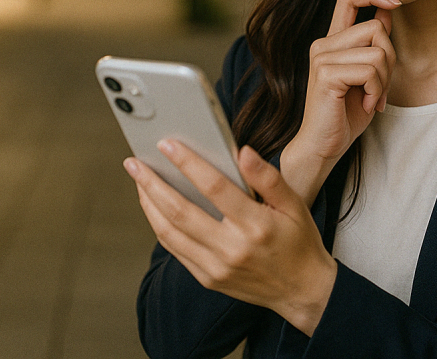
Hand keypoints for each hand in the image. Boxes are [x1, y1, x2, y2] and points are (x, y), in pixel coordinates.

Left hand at [125, 142, 336, 335]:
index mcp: (256, 225)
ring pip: (170, 232)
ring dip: (149, 204)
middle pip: (180, 211)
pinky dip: (160, 226)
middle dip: (152, 183)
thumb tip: (243, 152)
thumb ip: (267, 177)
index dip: (187, 163)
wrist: (302, 290)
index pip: (213, 187)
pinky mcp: (208, 278)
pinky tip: (155, 208)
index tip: (168, 145)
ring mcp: (216, 267)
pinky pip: (175, 250)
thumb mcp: (294, 204)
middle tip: (134, 163)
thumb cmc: (299, 242)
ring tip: (139, 182)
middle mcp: (232, 248)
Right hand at [282, 0, 399, 204]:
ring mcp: (322, 58)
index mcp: (332, 41)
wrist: (324, 146)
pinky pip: (369, 70)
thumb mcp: (367, 75)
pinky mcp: (326, 75)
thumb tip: (388, 11)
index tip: (395, 2)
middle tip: (381, 87)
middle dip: (390, 59)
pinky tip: (366, 105)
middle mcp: (323, 44)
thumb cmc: (345, 114)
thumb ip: (374, 45)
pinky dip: (376, 90)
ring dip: (384, 80)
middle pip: (376, 28)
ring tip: (372, 98)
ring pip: (377, 51)